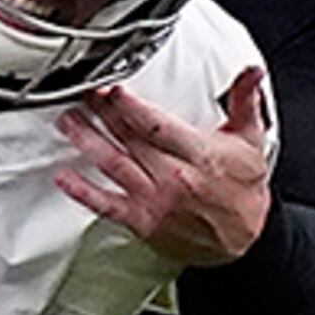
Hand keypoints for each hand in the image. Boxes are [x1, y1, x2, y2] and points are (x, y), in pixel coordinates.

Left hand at [55, 66, 273, 266]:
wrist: (245, 242)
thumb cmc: (244, 192)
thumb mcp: (251, 142)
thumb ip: (245, 102)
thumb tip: (250, 72)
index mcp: (200, 155)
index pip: (157, 126)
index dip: (130, 107)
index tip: (111, 89)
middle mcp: (174, 178)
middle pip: (130, 139)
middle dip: (103, 114)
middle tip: (82, 94)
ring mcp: (155, 201)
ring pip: (114, 165)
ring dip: (88, 141)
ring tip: (68, 122)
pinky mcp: (143, 222)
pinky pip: (107, 205)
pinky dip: (83, 192)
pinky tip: (64, 178)